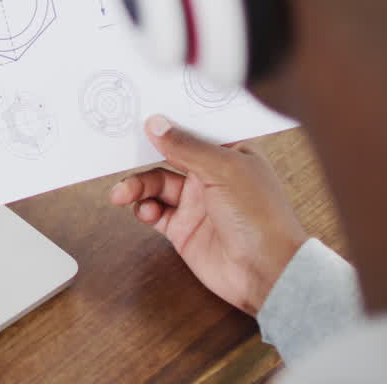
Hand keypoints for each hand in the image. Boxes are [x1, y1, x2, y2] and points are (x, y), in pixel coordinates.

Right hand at [109, 115, 307, 315]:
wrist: (266, 273)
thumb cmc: (261, 217)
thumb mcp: (224, 170)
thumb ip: (186, 147)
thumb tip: (157, 124)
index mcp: (230, 153)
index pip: (193, 129)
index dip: (168, 122)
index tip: (140, 114)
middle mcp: (212, 175)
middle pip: (168, 156)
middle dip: (143, 155)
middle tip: (120, 154)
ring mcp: (197, 203)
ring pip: (156, 184)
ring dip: (137, 185)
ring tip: (122, 193)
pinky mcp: (183, 228)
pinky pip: (154, 211)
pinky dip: (143, 209)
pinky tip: (145, 211)